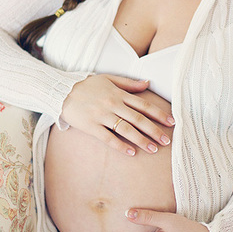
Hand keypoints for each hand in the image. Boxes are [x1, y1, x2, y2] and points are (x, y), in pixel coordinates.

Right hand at [60, 74, 174, 155]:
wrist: (61, 91)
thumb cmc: (86, 85)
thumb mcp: (108, 79)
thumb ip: (129, 83)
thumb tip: (148, 83)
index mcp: (118, 93)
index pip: (143, 104)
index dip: (158, 113)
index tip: (171, 122)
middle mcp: (112, 104)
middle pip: (138, 119)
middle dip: (154, 130)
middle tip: (166, 141)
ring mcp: (102, 116)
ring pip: (126, 130)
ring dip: (141, 140)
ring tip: (153, 149)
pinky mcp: (91, 127)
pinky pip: (108, 138)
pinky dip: (120, 145)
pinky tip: (131, 152)